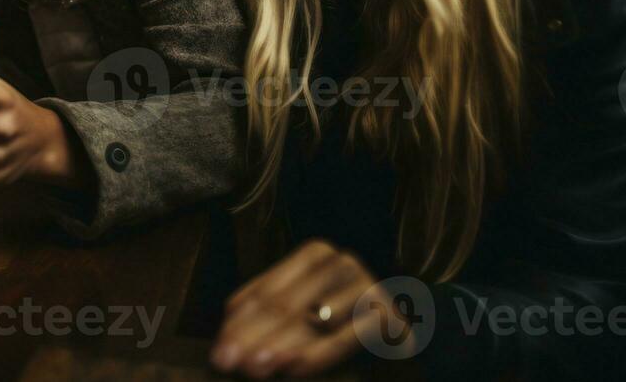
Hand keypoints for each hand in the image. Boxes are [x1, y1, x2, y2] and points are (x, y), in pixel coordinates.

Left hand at [210, 239, 411, 377]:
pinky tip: (293, 368)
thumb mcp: (303, 313)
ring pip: (310, 322)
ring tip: (254, 368)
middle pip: (283, 306)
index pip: (265, 292)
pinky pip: (344, 337)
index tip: (218, 352)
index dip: (238, 325)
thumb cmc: (345, 323)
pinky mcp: (387, 314)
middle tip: (229, 363)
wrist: (407, 335)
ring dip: (279, 346)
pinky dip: (317, 354)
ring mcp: (366, 285)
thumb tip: (226, 333)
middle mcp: (340, 263)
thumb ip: (267, 315)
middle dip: (251, 338)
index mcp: (314, 256)